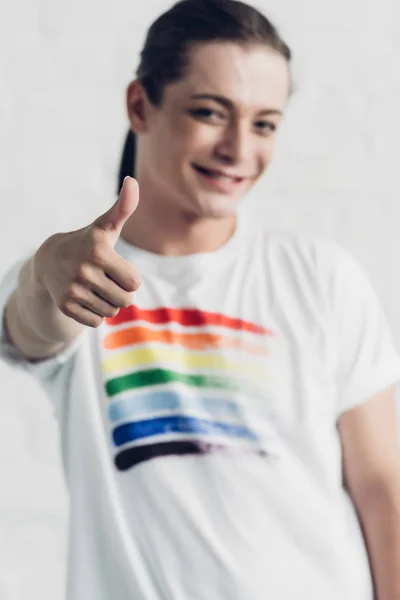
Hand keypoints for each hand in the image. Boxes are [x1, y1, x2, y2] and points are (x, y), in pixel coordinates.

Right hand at [35, 176, 140, 327]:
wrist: (50, 260)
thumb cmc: (88, 242)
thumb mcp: (105, 226)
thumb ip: (123, 207)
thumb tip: (133, 181)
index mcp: (99, 252)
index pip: (135, 282)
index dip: (130, 277)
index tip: (117, 267)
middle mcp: (85, 272)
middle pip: (126, 300)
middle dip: (121, 292)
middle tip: (107, 279)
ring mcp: (73, 291)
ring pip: (112, 312)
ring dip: (109, 303)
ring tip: (96, 287)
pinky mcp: (66, 307)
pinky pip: (97, 322)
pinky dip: (96, 314)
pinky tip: (86, 298)